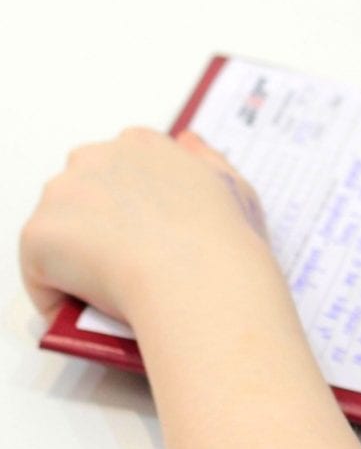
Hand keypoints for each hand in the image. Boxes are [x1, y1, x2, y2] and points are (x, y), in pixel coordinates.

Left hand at [20, 127, 270, 327]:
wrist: (199, 277)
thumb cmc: (222, 239)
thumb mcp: (233, 186)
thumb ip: (206, 160)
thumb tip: (188, 141)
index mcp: (141, 144)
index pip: (118, 167)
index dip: (129, 205)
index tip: (144, 233)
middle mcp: (95, 157)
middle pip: (80, 194)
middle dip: (95, 226)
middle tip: (126, 263)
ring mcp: (62, 194)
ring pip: (57, 232)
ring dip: (75, 257)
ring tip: (111, 287)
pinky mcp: (39, 234)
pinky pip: (39, 272)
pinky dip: (58, 294)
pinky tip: (89, 306)